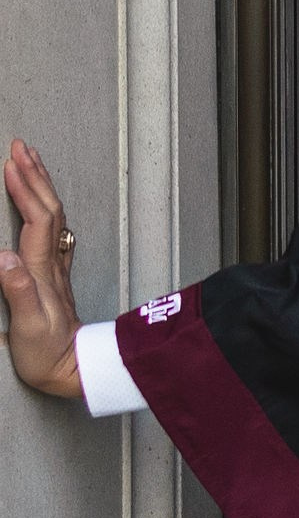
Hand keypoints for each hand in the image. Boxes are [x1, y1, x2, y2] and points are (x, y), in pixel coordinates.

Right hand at [2, 139, 85, 399]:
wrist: (73, 372)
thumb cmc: (48, 354)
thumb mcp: (30, 327)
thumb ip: (19, 292)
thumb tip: (4, 257)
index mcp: (43, 271)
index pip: (37, 220)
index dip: (25, 190)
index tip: (10, 163)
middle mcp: (52, 263)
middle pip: (49, 210)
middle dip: (34, 175)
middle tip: (20, 146)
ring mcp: (55, 268)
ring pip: (53, 216)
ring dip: (41, 186)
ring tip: (29, 161)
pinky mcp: (53, 276)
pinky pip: (50, 229)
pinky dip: (42, 206)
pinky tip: (39, 202)